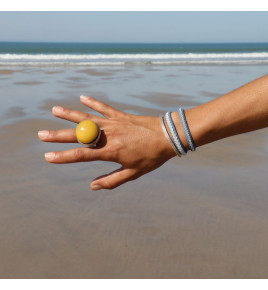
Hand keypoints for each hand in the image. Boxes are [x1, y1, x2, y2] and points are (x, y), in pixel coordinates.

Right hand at [38, 96, 174, 189]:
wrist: (169, 137)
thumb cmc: (152, 157)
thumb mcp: (134, 173)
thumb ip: (112, 180)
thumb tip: (93, 186)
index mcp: (110, 151)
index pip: (81, 155)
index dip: (63, 157)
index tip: (48, 157)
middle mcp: (108, 135)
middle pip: (78, 135)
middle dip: (58, 136)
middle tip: (41, 134)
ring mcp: (114, 123)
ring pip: (87, 118)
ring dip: (70, 115)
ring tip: (54, 110)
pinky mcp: (121, 115)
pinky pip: (104, 108)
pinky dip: (93, 102)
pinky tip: (82, 97)